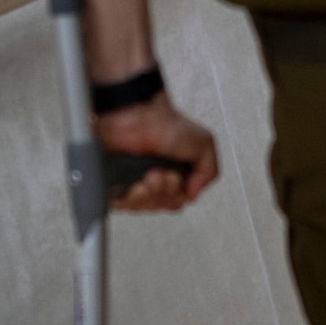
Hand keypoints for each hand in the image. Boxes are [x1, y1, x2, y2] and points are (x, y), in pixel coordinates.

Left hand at [95, 94, 220, 212]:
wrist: (138, 117)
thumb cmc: (165, 124)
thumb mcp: (204, 144)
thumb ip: (209, 172)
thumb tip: (193, 194)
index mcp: (176, 173)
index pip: (178, 201)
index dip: (178, 194)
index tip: (177, 177)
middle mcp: (155, 179)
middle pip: (161, 206)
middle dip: (164, 192)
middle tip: (161, 173)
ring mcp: (135, 181)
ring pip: (143, 207)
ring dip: (148, 194)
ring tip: (148, 174)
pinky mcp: (116, 184)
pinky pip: (122, 205)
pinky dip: (129, 198)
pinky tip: (135, 184)